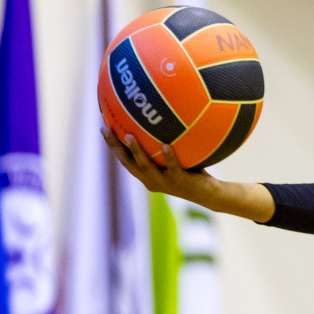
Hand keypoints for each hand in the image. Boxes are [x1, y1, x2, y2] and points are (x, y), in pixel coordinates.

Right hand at [102, 127, 221, 209]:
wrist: (209, 194)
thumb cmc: (192, 173)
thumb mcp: (176, 158)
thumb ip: (165, 144)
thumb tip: (162, 118)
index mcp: (147, 175)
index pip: (125, 160)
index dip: (113, 146)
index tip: (103, 128)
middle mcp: (151, 180)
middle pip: (127, 163)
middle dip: (115, 147)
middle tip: (107, 129)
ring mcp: (165, 182)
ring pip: (145, 166)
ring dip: (136, 151)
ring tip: (128, 135)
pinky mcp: (180, 182)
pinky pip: (173, 167)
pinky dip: (168, 157)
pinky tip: (165, 144)